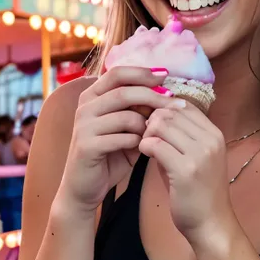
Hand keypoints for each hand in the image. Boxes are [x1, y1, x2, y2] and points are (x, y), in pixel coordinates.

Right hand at [58, 67, 178, 217]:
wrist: (84, 187)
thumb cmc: (109, 154)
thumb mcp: (126, 127)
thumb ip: (139, 110)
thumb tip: (167, 93)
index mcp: (92, 96)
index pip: (117, 73)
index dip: (142, 73)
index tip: (165, 76)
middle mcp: (85, 107)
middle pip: (124, 91)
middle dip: (154, 96)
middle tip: (175, 103)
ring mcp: (83, 126)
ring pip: (126, 116)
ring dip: (145, 125)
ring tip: (151, 135)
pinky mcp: (86, 146)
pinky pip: (122, 138)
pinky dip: (137, 142)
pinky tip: (140, 148)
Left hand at [140, 103, 233, 249]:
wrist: (211, 224)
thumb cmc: (199, 191)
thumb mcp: (195, 156)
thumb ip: (180, 135)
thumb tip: (156, 115)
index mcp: (215, 134)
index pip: (185, 106)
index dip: (165, 110)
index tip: (155, 123)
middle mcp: (210, 139)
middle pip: (171, 112)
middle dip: (153, 121)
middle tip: (147, 136)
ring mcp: (200, 154)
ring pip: (162, 124)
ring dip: (147, 133)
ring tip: (146, 146)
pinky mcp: (185, 169)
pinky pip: (156, 144)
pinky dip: (144, 145)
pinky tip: (144, 154)